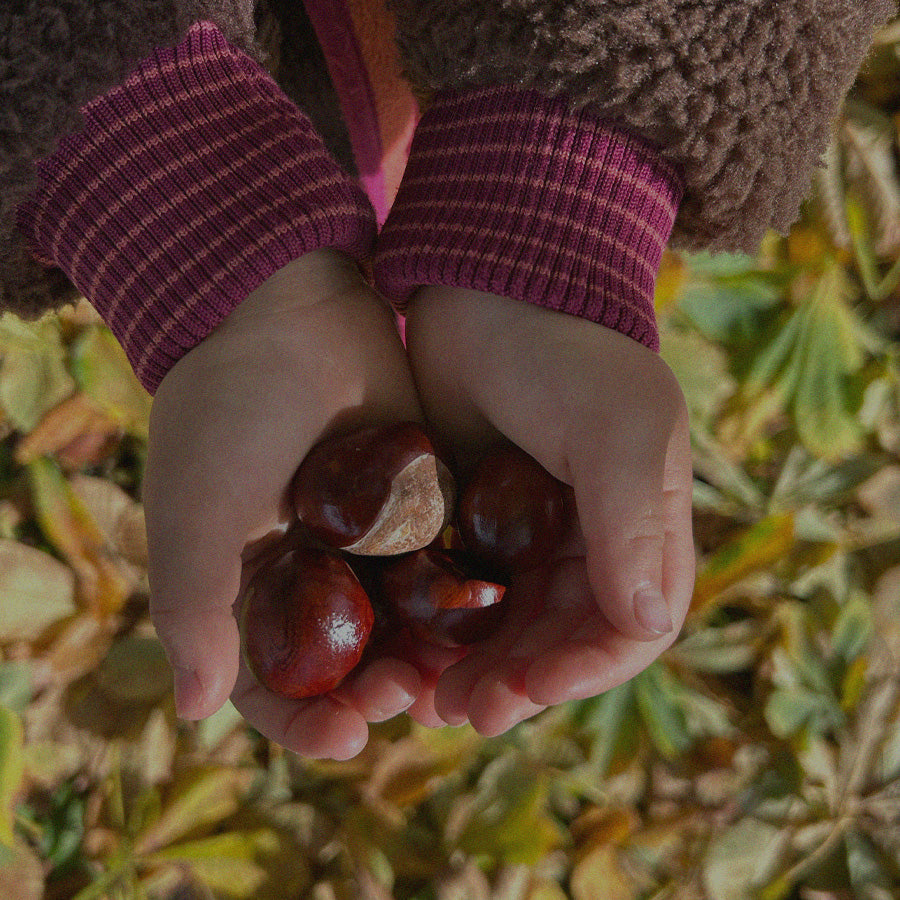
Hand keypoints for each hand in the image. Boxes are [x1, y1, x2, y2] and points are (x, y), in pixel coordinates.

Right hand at [141, 249, 442, 758]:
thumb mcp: (197, 513)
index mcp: (250, 586)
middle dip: (378, 691)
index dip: (305, 721)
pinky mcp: (417, 502)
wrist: (285, 309)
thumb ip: (194, 609)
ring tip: (454, 677)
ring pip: (403, 622)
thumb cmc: (224, 412)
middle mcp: (311, 572)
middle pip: (350, 662)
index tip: (345, 738)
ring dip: (427, 656)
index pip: (274, 680)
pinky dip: (459, 597)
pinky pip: (441, 564)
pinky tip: (488, 620)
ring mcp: (368, 539)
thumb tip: (196, 712)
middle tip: (408, 700)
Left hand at [403, 287, 695, 736]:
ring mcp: (521, 539)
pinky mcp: (465, 524)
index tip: (530, 689)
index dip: (584, 671)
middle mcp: (585, 546)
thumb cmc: (564, 352)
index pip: (628, 630)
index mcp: (639, 530)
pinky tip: (402, 654)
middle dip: (517, 684)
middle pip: (558, 644)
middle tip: (464, 710)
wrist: (486, 290)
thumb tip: (653, 625)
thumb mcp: (612, 428)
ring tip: (425, 699)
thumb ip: (632, 521)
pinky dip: (434, 632)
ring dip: (470, 671)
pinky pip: (454, 597)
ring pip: (502, 633)